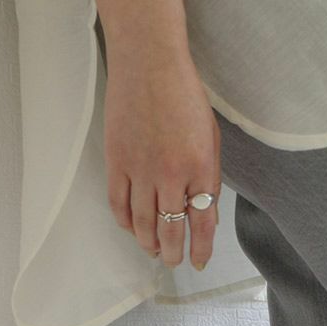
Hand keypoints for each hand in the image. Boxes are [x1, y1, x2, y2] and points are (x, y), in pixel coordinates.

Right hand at [103, 47, 219, 269]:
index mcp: (200, 170)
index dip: (201, 249)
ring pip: (142, 222)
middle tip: (173, 262)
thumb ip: (208, 180)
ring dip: (148, 243)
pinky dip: (124, 222)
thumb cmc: (185, 98)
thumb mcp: (211, 141)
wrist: (149, 63)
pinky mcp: (116, 160)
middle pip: (170, 229)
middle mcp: (170, 175)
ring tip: (153, 251)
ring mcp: (140, 169)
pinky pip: (118, 203)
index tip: (199, 261)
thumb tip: (205, 215)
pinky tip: (132, 229)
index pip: (203, 224)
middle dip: (173, 253)